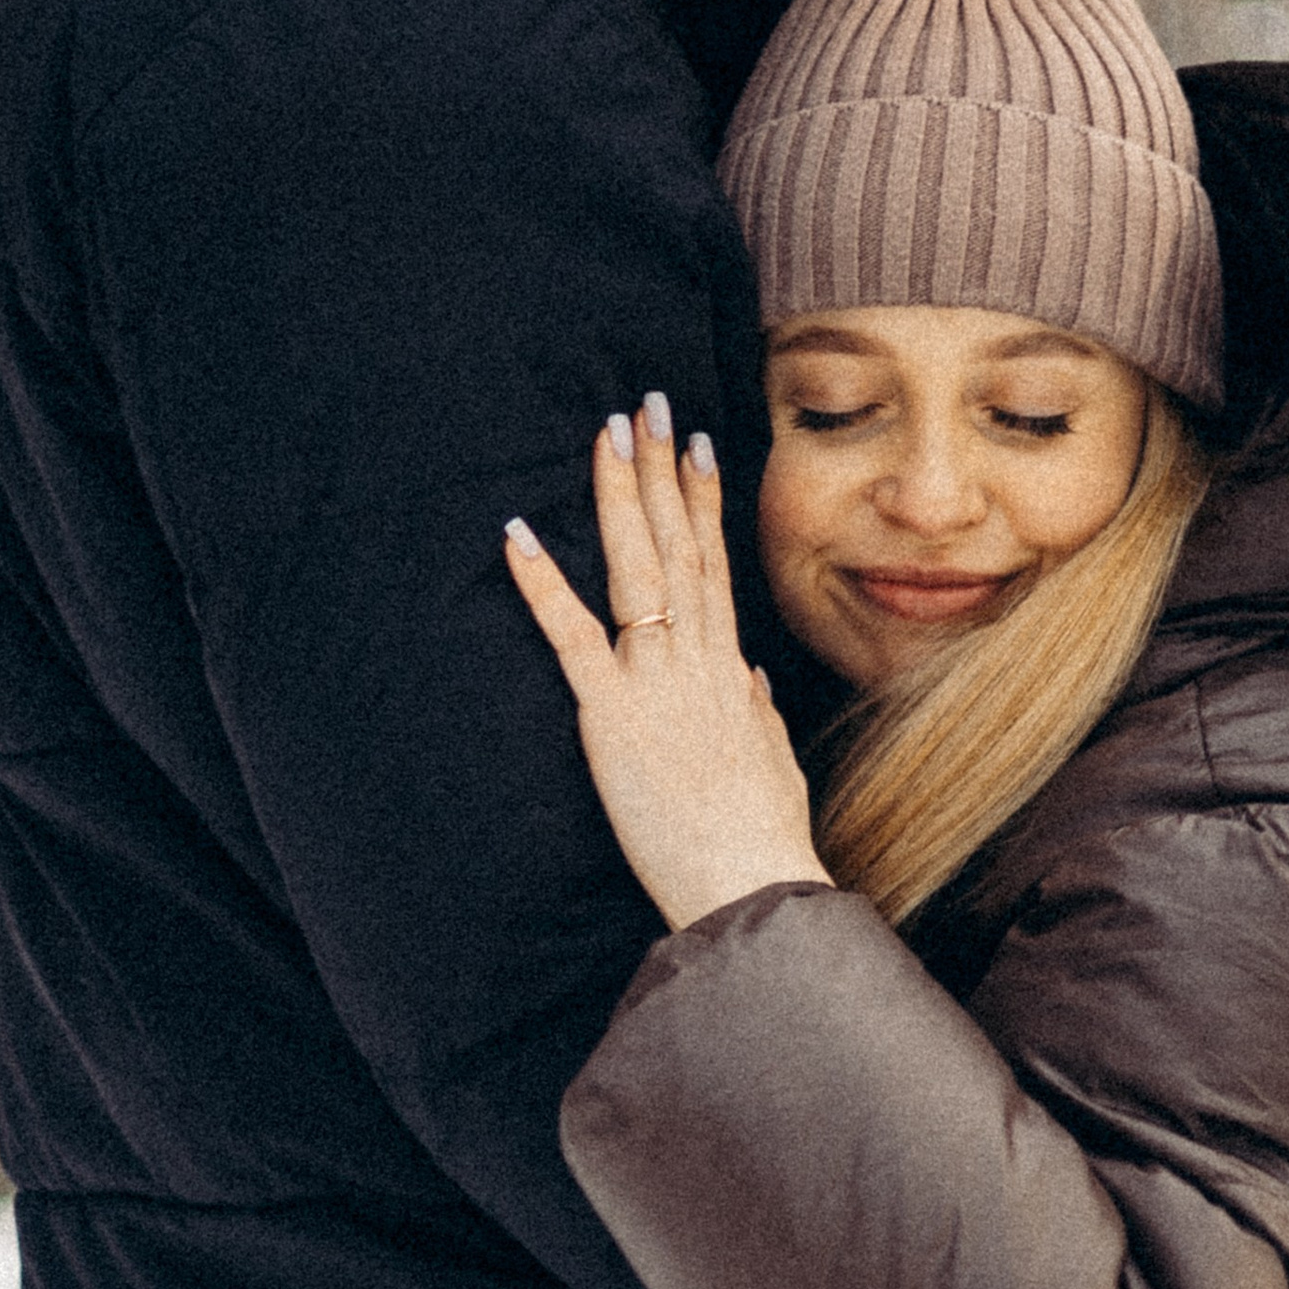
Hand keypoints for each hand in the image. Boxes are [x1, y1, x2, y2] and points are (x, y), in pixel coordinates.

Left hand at [506, 396, 834, 932]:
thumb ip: (753, 710)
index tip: (695, 445)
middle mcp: (697, 659)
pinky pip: (571, 636)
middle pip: (677, 546)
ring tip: (607, 434)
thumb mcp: (769, 760)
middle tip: (644, 406)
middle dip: (659, 471)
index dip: (701, 500)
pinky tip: (518, 533)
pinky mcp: (611, 714)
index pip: (713, 564)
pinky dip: (542, 583)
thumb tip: (745, 675)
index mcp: (728, 669)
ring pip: (635, 568)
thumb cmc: (761, 835)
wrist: (750, 882)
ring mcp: (655, 680)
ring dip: (619, 496)